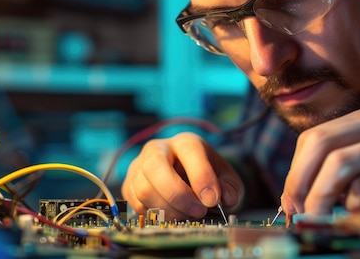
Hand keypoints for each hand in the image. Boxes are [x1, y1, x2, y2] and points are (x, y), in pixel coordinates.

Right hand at [121, 132, 243, 219]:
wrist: (186, 178)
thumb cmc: (206, 177)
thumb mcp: (226, 179)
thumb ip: (229, 188)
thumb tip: (222, 199)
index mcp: (185, 142)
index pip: (189, 151)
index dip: (201, 177)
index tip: (212, 200)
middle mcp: (157, 149)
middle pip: (156, 167)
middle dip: (178, 195)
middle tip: (198, 212)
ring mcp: (139, 167)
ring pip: (144, 190)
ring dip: (169, 210)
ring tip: (188, 216)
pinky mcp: (129, 187)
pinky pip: (136, 205)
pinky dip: (156, 216)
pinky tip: (173, 216)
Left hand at [280, 106, 359, 214]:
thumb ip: (327, 171)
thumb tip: (290, 198)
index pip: (314, 137)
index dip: (295, 172)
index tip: (291, 201)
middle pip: (324, 145)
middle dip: (304, 184)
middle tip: (301, 212)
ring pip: (342, 167)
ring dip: (326, 200)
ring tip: (328, 216)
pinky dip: (358, 208)